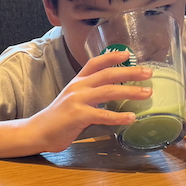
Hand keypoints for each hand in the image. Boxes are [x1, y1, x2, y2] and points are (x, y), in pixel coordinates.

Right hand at [27, 51, 153, 151]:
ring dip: (130, 91)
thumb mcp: (73, 100)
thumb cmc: (58, 118)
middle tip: (148, 72)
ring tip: (147, 93)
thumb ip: (90, 96)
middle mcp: (78, 87)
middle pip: (107, 74)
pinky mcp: (78, 116)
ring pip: (108, 91)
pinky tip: (131, 117)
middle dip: (130, 72)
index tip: (128, 54)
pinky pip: (102, 115)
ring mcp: (77, 100)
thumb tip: (113, 97)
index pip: (95, 63)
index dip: (111, 57)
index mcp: (77, 82)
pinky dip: (119, 116)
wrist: (38, 131)